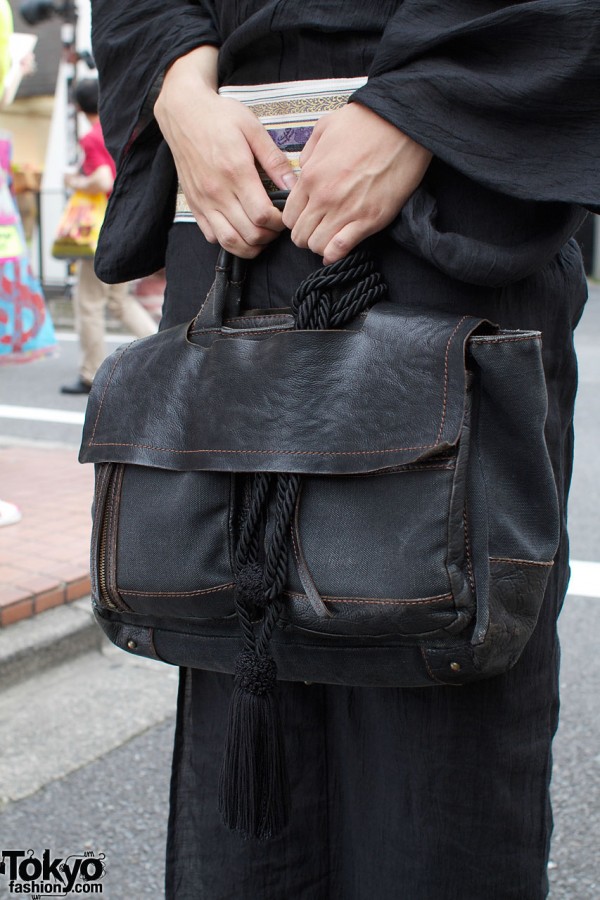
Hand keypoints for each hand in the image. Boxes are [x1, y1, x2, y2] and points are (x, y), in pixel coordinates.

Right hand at [154, 47, 296, 257]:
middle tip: (276, 226)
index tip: (285, 215)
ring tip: (261, 234)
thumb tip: (293, 186)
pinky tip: (240, 229)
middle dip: (270, 236)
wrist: (183, 113)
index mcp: (236, 171)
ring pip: (230, 242)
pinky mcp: (194, 206)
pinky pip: (212, 237)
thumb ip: (274, 160)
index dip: (279, 223)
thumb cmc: (220, 117)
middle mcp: (217, 191)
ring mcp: (203, 202)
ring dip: (251, 246)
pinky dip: (230, 241)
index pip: (262, 215)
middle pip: (249, 234)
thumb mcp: (253, 128)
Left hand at [282, 103, 431, 263]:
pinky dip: (335, 254)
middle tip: (316, 231)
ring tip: (329, 238)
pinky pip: (340, 249)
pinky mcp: (369, 220)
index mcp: (310, 176)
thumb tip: (304, 169)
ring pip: (317, 246)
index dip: (295, 221)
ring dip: (320, 246)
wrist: (402, 126)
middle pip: (299, 236)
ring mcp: (346, 211)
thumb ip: (308, 152)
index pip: (288, 217)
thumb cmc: (366, 123)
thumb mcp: (325, 127)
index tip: (305, 219)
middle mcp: (324, 198)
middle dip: (305, 236)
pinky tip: (337, 250)